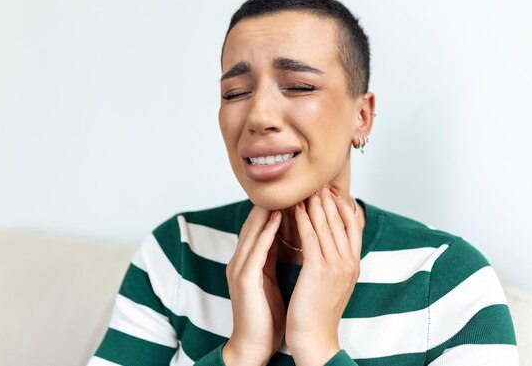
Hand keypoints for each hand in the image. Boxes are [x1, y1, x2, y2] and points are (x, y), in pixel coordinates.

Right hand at [223, 205, 285, 365]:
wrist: (251, 347)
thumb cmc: (265, 318)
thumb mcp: (271, 282)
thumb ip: (273, 260)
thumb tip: (286, 241)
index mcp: (248, 263)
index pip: (260, 228)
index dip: (273, 209)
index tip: (292, 192)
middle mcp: (240, 261)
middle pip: (254, 223)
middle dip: (270, 203)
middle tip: (289, 184)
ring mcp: (239, 268)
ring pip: (253, 231)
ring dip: (268, 209)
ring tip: (283, 190)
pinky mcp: (243, 278)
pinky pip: (256, 248)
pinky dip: (266, 231)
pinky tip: (276, 217)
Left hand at [285, 186, 363, 365]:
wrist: (315, 339)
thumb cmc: (319, 312)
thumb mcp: (334, 282)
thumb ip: (335, 260)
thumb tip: (329, 241)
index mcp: (354, 264)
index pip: (352, 226)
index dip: (342, 206)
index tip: (332, 191)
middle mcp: (349, 262)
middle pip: (340, 221)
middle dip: (328, 200)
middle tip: (318, 182)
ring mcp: (336, 266)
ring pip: (325, 226)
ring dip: (315, 204)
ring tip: (307, 189)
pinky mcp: (319, 270)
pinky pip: (310, 238)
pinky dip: (303, 220)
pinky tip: (296, 208)